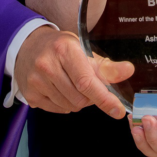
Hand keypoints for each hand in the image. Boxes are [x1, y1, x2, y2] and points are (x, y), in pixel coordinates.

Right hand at [13, 27, 133, 116]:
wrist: (27, 46)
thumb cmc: (59, 48)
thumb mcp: (83, 50)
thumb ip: (106, 66)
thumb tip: (129, 70)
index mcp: (64, 49)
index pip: (86, 81)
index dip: (104, 98)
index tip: (118, 110)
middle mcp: (47, 65)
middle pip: (79, 98)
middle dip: (90, 98)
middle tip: (87, 86)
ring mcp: (36, 81)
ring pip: (69, 106)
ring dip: (78, 101)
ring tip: (71, 85)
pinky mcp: (30, 94)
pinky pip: (58, 110)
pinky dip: (65, 104)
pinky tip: (60, 90)